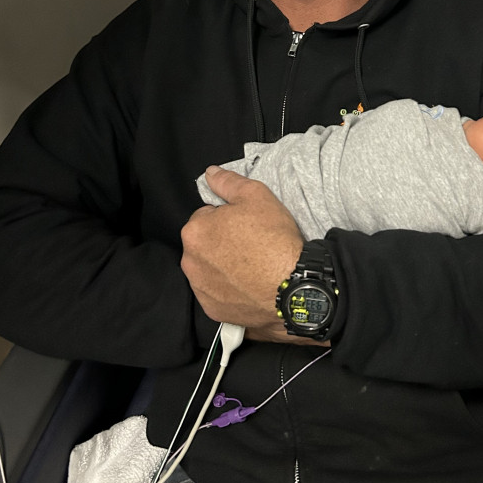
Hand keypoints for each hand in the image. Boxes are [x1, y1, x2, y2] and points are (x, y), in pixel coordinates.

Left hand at [180, 166, 303, 329]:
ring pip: (209, 269)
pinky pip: (217, 293)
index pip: (206, 217)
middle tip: (252, 244)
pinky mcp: (213, 310)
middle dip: (222, 242)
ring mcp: (200, 289)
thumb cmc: (274, 239)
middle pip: (205, 244)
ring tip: (253, 266)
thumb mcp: (256, 196)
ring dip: (224, 266)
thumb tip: (210, 173)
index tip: (247, 225)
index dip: (228, 219)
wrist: (292, 286)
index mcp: (195, 231)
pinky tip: (249, 285)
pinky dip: (229, 289)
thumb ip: (228, 182)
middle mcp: (190, 261)